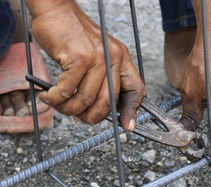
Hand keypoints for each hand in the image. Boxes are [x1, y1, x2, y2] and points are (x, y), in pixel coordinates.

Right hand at [29, 1, 145, 129]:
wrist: (56, 10)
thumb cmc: (73, 35)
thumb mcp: (97, 55)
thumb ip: (102, 78)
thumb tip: (100, 108)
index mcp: (122, 59)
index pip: (136, 89)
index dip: (131, 111)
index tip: (125, 125)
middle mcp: (114, 58)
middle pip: (108, 102)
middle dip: (91, 117)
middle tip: (78, 116)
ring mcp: (98, 57)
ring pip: (87, 99)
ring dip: (69, 109)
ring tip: (58, 105)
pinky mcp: (79, 58)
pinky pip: (68, 90)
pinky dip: (56, 98)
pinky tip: (48, 96)